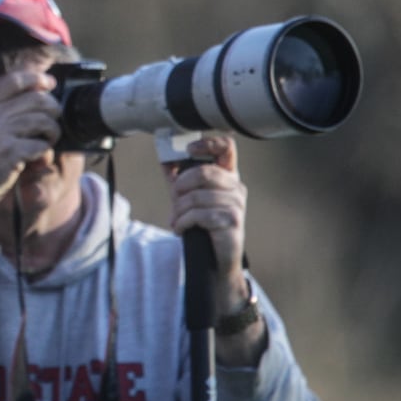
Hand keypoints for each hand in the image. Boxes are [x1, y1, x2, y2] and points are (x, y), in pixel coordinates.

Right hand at [0, 69, 60, 220]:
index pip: (13, 81)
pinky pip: (40, 145)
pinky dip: (45, 151)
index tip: (49, 83)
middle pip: (36, 99)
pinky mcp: (8, 153)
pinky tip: (38, 156)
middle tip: (54, 121)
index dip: (35, 78)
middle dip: (53, 109)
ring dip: (52, 132)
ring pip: (43, 121)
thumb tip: (43, 93)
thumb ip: (9, 111)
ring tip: (48, 140)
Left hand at [164, 133, 247, 284]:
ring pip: (197, 196)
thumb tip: (164, 158)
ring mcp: (236, 204)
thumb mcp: (187, 197)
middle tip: (174, 198)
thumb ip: (178, 178)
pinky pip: (199, 214)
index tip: (189, 149)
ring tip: (177, 219)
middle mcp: (236, 187)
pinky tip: (180, 229)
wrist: (215, 257)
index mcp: (227, 176)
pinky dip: (183, 222)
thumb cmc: (202, 224)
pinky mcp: (231, 220)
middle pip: (204, 172)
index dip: (208, 142)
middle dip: (181, 185)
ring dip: (179, 210)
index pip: (227, 147)